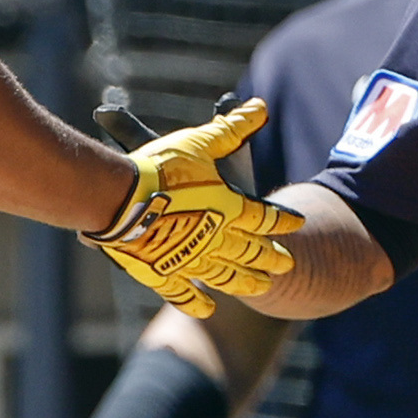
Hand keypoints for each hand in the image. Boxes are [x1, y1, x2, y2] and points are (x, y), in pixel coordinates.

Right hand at [87, 98, 299, 317]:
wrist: (119, 201)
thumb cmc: (159, 168)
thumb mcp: (199, 142)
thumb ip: (231, 128)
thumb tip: (260, 107)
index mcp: (227, 207)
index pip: (264, 216)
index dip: (282, 219)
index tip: (298, 224)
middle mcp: (215, 238)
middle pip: (251, 251)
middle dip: (270, 256)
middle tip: (287, 265)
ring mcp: (189, 260)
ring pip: (225, 276)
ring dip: (245, 282)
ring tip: (262, 288)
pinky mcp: (161, 274)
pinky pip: (183, 293)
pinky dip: (196, 302)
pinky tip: (207, 309)